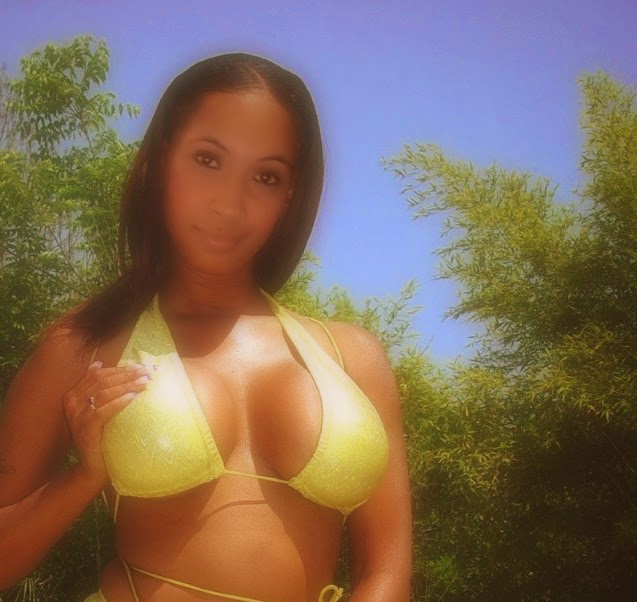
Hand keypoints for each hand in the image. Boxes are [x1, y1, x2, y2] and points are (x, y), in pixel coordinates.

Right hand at [61, 360, 153, 488]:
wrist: (92, 467)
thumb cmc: (100, 435)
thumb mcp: (96, 409)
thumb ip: (97, 388)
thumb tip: (99, 363)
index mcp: (73, 395)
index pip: (98, 375)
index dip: (120, 369)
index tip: (141, 366)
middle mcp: (72, 403)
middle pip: (102, 381)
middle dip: (127, 374)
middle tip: (148, 371)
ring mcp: (77, 416)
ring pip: (104, 393)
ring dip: (127, 385)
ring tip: (145, 382)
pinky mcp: (85, 428)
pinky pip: (103, 411)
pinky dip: (119, 401)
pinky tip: (133, 397)